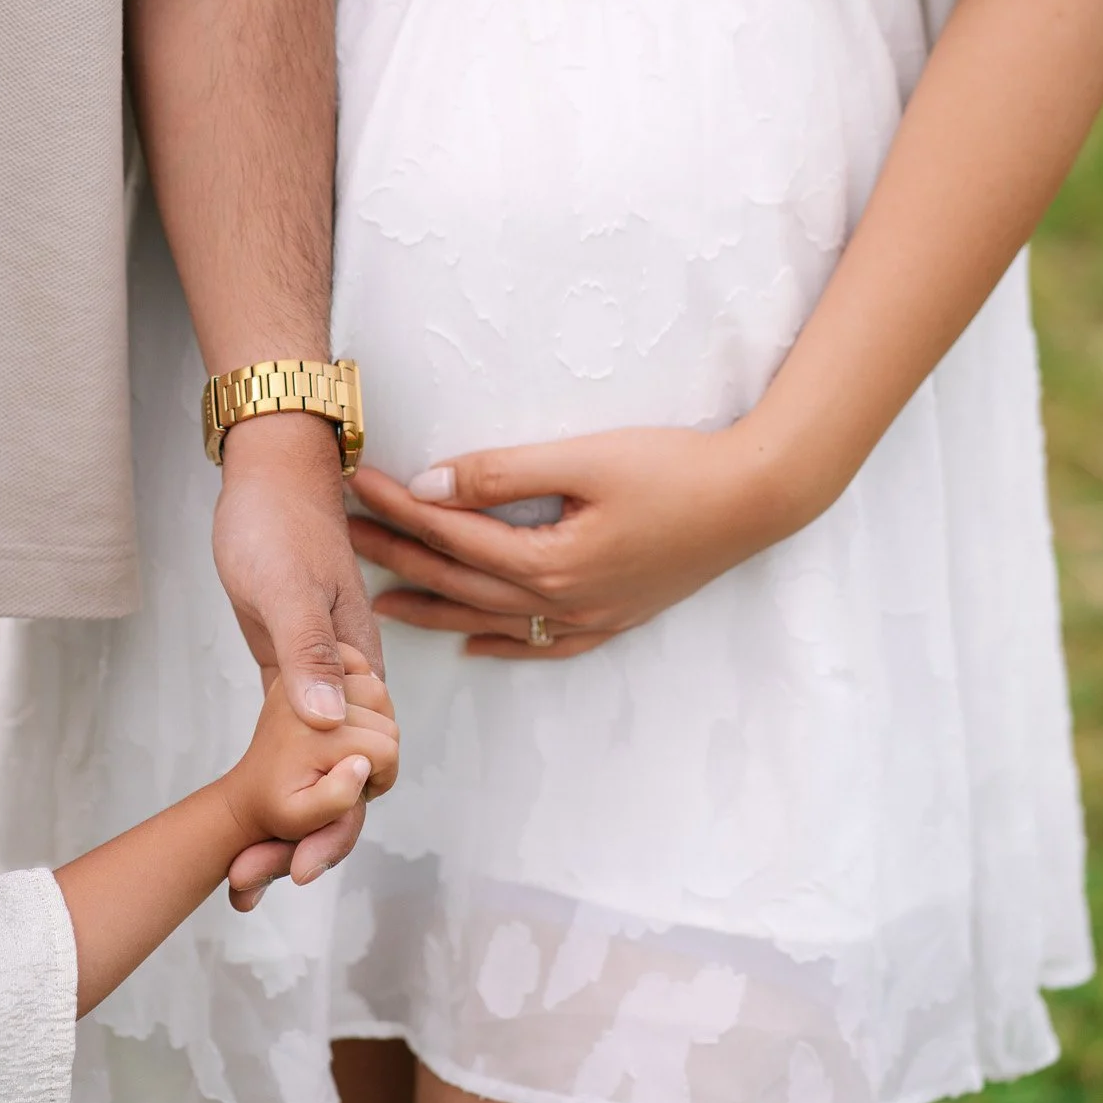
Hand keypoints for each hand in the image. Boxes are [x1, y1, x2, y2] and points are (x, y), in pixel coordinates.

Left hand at [215, 417, 387, 908]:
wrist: (271, 476)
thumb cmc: (279, 520)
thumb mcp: (287, 584)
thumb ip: (309, 651)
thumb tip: (322, 721)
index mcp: (362, 667)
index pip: (365, 765)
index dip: (338, 820)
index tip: (305, 865)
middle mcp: (352, 684)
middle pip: (342, 781)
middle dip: (308, 840)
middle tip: (257, 887)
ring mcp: (322, 681)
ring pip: (315, 771)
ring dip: (290, 824)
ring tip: (248, 877)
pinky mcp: (292, 674)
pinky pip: (292, 746)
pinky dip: (276, 786)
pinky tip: (256, 823)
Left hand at [348, 423, 810, 659]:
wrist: (758, 498)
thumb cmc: (675, 467)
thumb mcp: (585, 458)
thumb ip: (503, 473)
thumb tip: (433, 486)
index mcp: (548, 562)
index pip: (451, 535)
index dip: (399, 508)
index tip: (355, 484)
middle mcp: (561, 602)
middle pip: (459, 581)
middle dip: (398, 557)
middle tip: (344, 539)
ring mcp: (589, 617)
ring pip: (491, 620)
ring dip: (432, 610)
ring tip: (381, 604)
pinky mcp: (615, 617)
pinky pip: (544, 644)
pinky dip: (504, 644)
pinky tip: (476, 644)